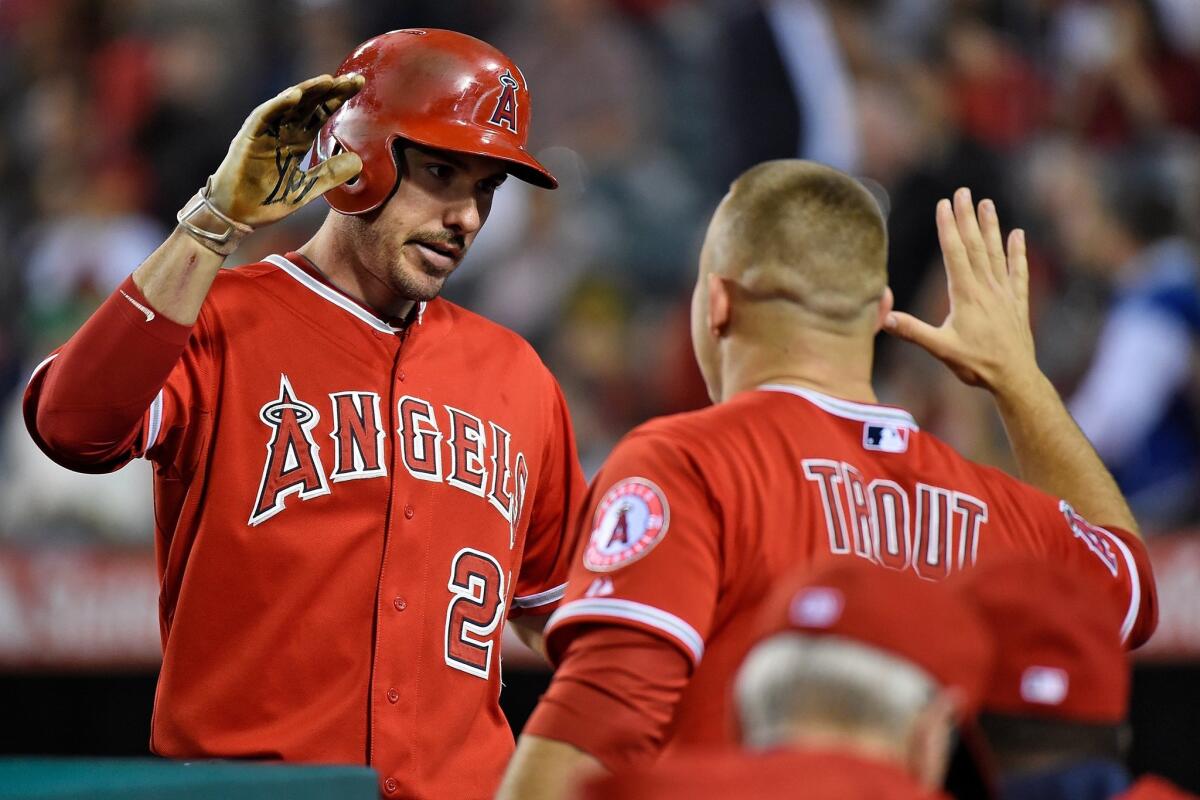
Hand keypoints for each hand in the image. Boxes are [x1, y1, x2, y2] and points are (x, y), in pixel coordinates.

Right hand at [206, 73, 364, 227]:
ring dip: (307, 91)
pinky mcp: (248, 137)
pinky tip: (295, 95)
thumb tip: (358, 162)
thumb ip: (330, 175)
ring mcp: (265, 132)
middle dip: (331, 90)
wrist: (237, 216)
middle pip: (309, 104)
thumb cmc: (267, 201)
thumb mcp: (307, 189)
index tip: (360, 85)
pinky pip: (264, 116)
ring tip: (328, 81)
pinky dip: (278, 104)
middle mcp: (283, 131)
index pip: (321, 113)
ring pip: (288, 104)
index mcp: (297, 141)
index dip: (338, 99)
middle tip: (355, 79)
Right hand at [884, 188, 1039, 395]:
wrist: (1015, 377)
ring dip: (991, 227)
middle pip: (976, 246)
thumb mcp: (940, 349)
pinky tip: (1017, 235)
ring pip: (996, 253)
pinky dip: (1017, 253)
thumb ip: (914, 331)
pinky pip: (1017, 272)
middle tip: (964, 192)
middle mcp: (987, 288)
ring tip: (987, 203)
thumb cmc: (976, 365)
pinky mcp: (1017, 303)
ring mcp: (1004, 294)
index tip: (944, 204)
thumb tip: (885, 318)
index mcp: (966, 295)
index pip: (956, 254)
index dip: (949, 228)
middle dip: (967, 218)